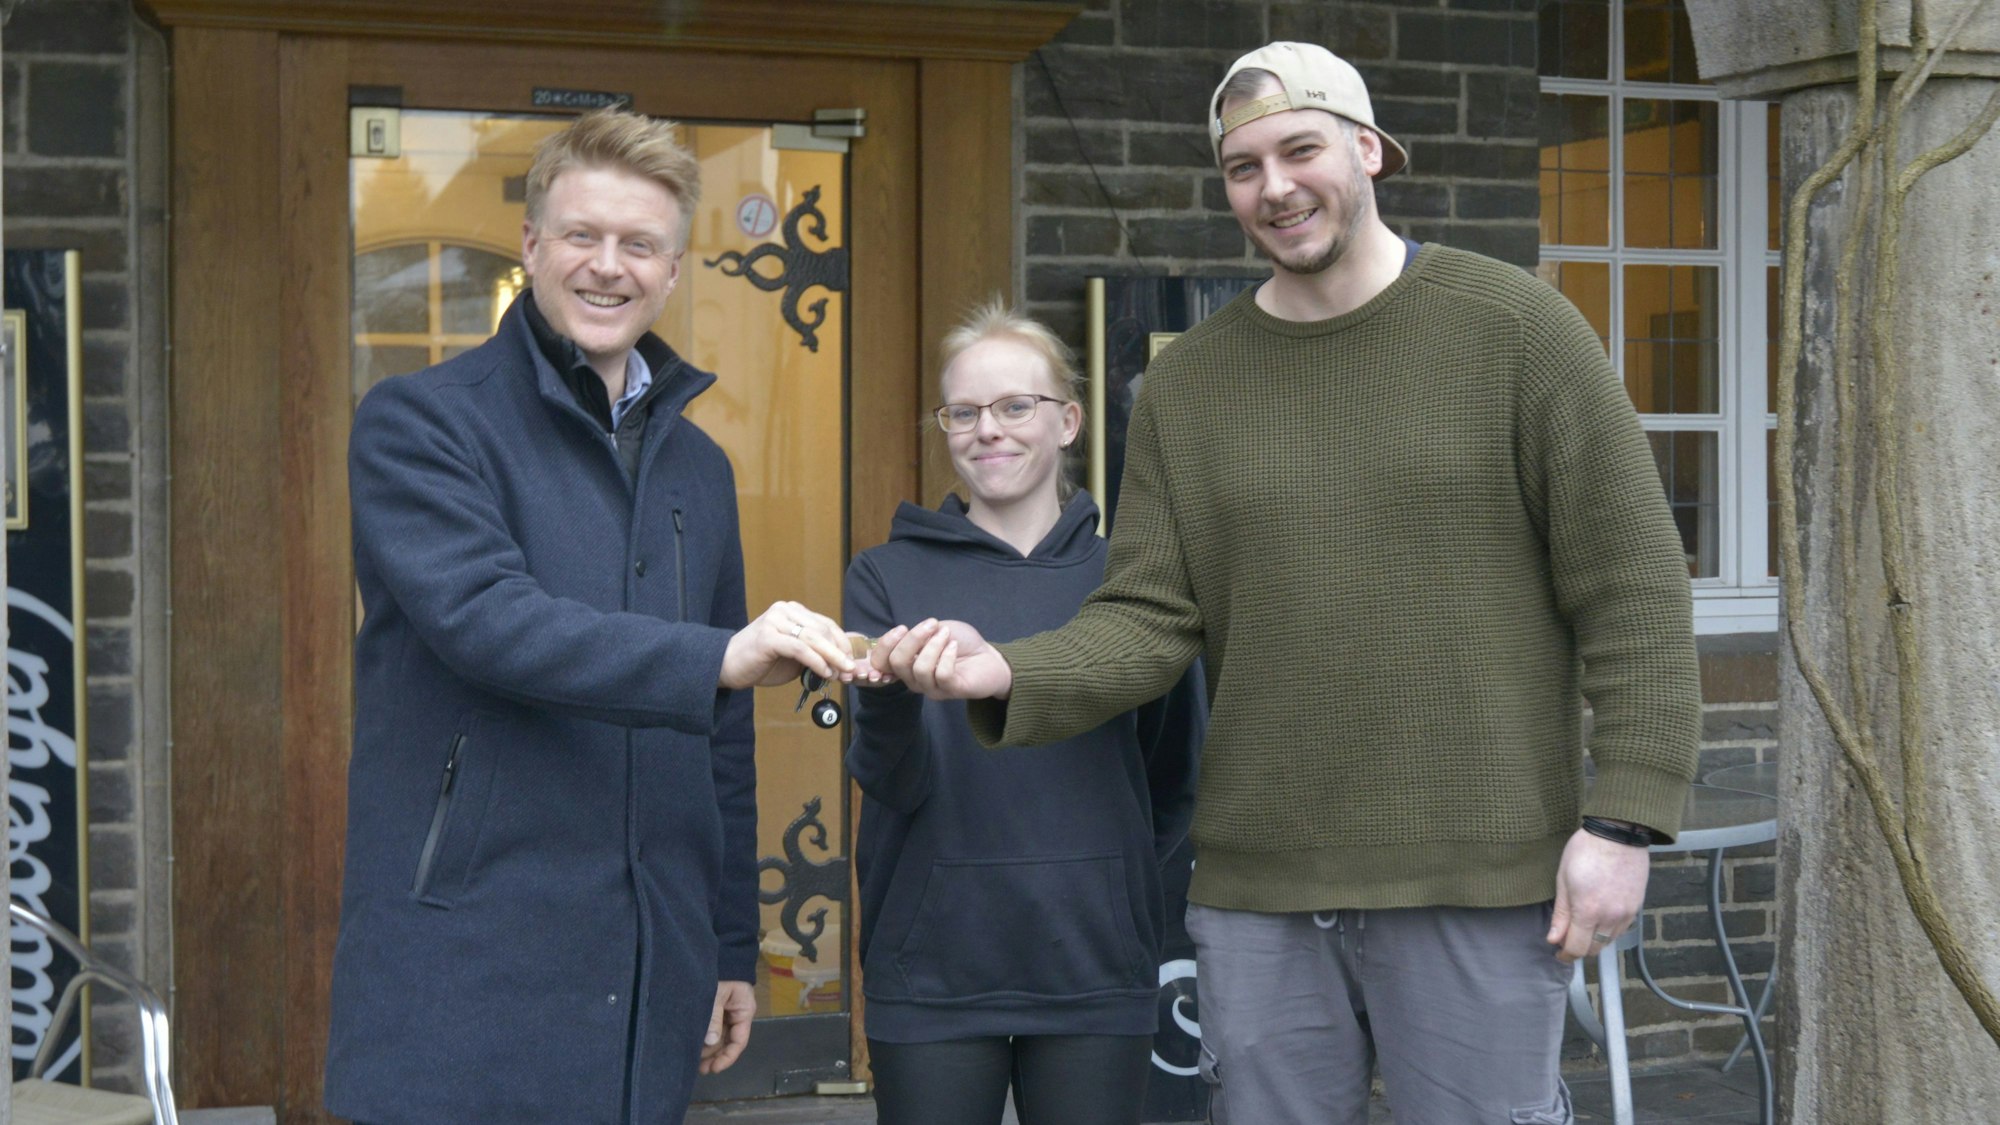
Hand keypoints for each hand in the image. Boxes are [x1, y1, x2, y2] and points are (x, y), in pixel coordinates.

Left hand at [698, 980, 754, 1073]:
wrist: (722, 950)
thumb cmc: (722, 971)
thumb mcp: (716, 994)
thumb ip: (714, 1018)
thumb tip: (710, 1042)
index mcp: (744, 1010)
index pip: (739, 1041)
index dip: (727, 1057)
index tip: (714, 1068)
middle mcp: (738, 1014)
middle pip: (729, 1041)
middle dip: (716, 1055)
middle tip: (700, 1069)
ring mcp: (727, 1011)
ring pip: (720, 1036)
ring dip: (710, 1048)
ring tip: (695, 1061)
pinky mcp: (717, 1007)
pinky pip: (714, 1027)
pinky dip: (706, 1037)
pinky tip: (696, 1045)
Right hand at [719, 601, 858, 689]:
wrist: (727, 666)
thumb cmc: (761, 662)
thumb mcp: (794, 656)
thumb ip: (813, 652)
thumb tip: (841, 662)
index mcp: (792, 611)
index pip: (826, 623)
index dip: (842, 643)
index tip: (852, 661)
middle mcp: (784, 610)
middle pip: (822, 630)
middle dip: (840, 652)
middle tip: (851, 671)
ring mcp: (775, 621)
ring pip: (813, 638)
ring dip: (832, 657)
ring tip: (841, 673)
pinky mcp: (768, 636)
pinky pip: (799, 648)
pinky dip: (815, 661)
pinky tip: (824, 672)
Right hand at [867, 618, 1012, 700]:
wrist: (989, 656)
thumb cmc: (959, 642)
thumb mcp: (933, 631)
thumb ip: (916, 635)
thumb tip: (904, 635)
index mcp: (906, 665)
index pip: (881, 663)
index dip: (885, 645)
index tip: (902, 628)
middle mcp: (914, 679)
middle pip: (898, 663)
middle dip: (913, 639)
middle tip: (932, 624)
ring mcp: (932, 688)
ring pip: (919, 668)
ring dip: (934, 645)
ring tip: (947, 635)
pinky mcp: (951, 691)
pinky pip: (942, 674)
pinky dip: (948, 655)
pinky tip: (955, 646)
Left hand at [1546, 827, 1650, 962]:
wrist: (1618, 834)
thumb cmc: (1585, 851)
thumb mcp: (1563, 880)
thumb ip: (1561, 914)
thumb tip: (1554, 939)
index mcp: (1588, 911)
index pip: (1577, 948)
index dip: (1566, 954)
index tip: (1558, 952)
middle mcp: (1610, 918)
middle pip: (1595, 949)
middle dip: (1580, 949)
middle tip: (1568, 940)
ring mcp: (1627, 913)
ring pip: (1609, 941)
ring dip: (1595, 940)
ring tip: (1583, 928)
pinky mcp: (1637, 907)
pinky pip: (1622, 929)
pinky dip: (1609, 931)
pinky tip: (1600, 919)